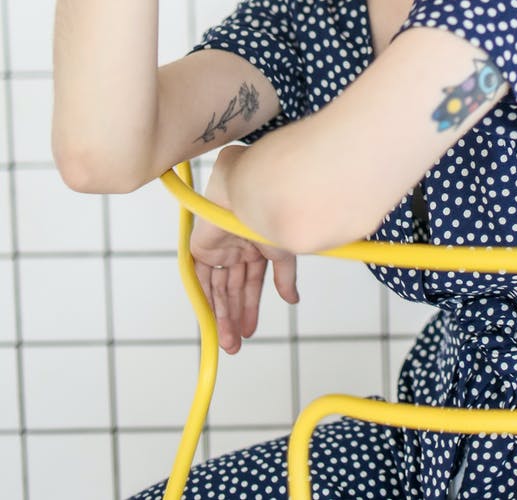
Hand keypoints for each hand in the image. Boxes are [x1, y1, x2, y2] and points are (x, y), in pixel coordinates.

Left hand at [190, 148, 298, 353]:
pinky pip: (201, 279)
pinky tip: (212, 320)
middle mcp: (237, 248)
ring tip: (228, 341)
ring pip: (219, 289)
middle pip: (234, 290)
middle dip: (235, 317)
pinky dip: (207, 300)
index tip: (250, 331)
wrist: (249, 194)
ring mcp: (219, 248)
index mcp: (257, 246)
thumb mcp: (283, 251)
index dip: (250, 307)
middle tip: (236, 345)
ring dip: (222, 316)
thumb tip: (292, 300)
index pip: (252, 283)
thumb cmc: (270, 214)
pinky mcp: (202, 248)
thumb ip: (284, 277)